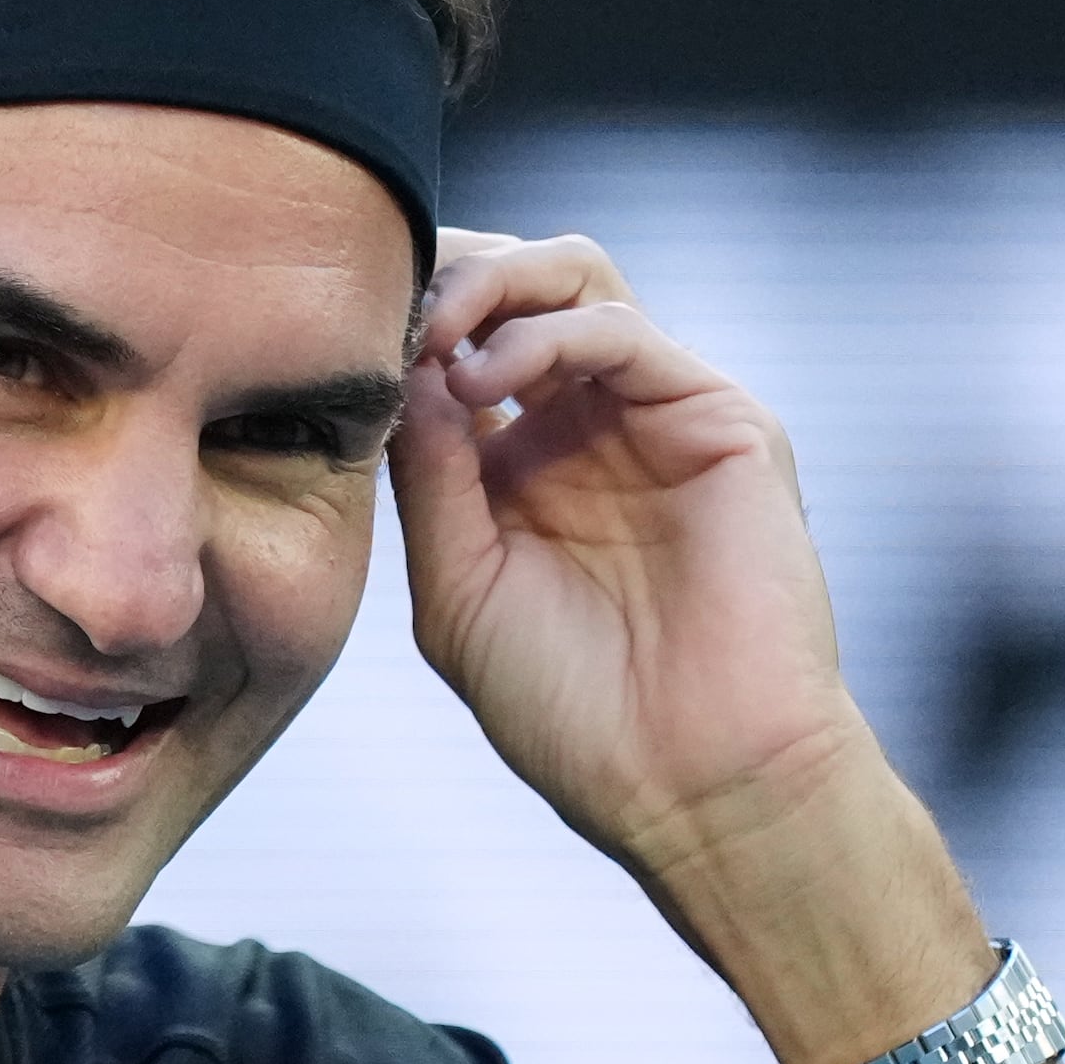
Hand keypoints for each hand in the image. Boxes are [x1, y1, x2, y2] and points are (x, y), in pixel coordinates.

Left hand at [390, 228, 874, 884]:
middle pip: (519, 287)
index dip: (403, 321)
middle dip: (446, 275)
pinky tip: (485, 380)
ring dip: (494, 282)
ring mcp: (659, 418)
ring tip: (435, 334)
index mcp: (525, 467)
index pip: (460, 345)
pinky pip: (628, 332)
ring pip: (578, 278)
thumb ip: (429, 476)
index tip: (341, 338)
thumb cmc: (576, 716)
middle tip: (387, 310)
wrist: (695, 788)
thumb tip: (399, 366)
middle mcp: (592, 427)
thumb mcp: (460, 589)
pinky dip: (547, 334)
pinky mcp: (724, 422)